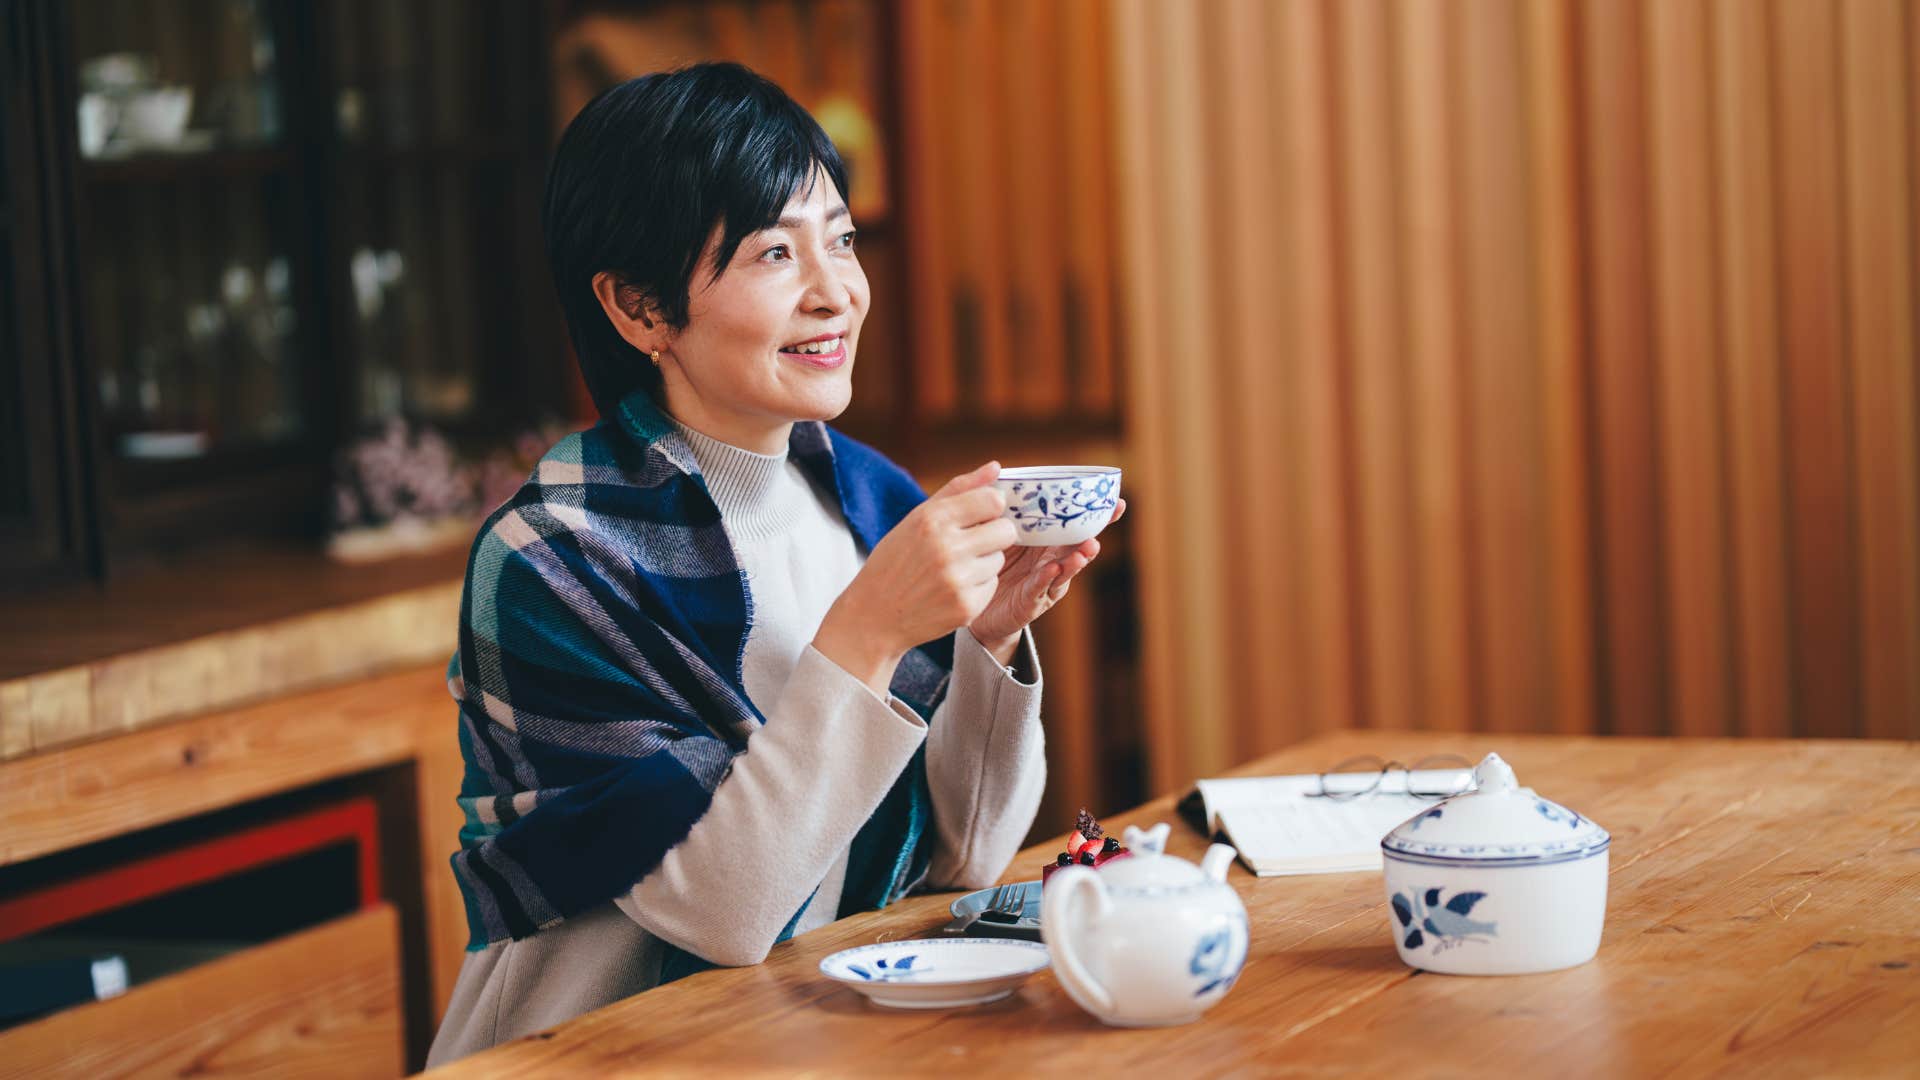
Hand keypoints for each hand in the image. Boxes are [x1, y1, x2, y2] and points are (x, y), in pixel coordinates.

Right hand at [814, 462, 1020, 694]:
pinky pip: (993, 585)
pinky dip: (978, 586)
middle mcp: (947, 548)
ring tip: (954, 568)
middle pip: (1006, 530)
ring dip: (983, 561)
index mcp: (932, 520)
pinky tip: (952, 588)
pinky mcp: (966, 607)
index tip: (980, 515)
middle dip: (994, 534)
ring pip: (999, 559)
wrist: (874, 615)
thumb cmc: (894, 561)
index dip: (991, 507)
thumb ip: (959, 490)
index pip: (993, 501)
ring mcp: (958, 580)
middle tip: (972, 542)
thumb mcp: (916, 518)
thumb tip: (996, 467)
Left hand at [969, 498, 1126, 658]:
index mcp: (1047, 542)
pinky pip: (1040, 588)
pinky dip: (1047, 579)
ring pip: (1067, 569)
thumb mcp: (995, 533)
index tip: (1118, 502)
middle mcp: (1053, 560)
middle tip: (1110, 520)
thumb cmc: (991, 565)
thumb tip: (997, 470)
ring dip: (1079, 557)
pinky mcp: (1031, 601)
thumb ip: (1002, 509)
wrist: (978, 610)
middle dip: (1095, 531)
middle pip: (1079, 545)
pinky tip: (1052, 569)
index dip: (1098, 515)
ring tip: (1089, 547)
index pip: (1075, 525)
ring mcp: (1046, 582)